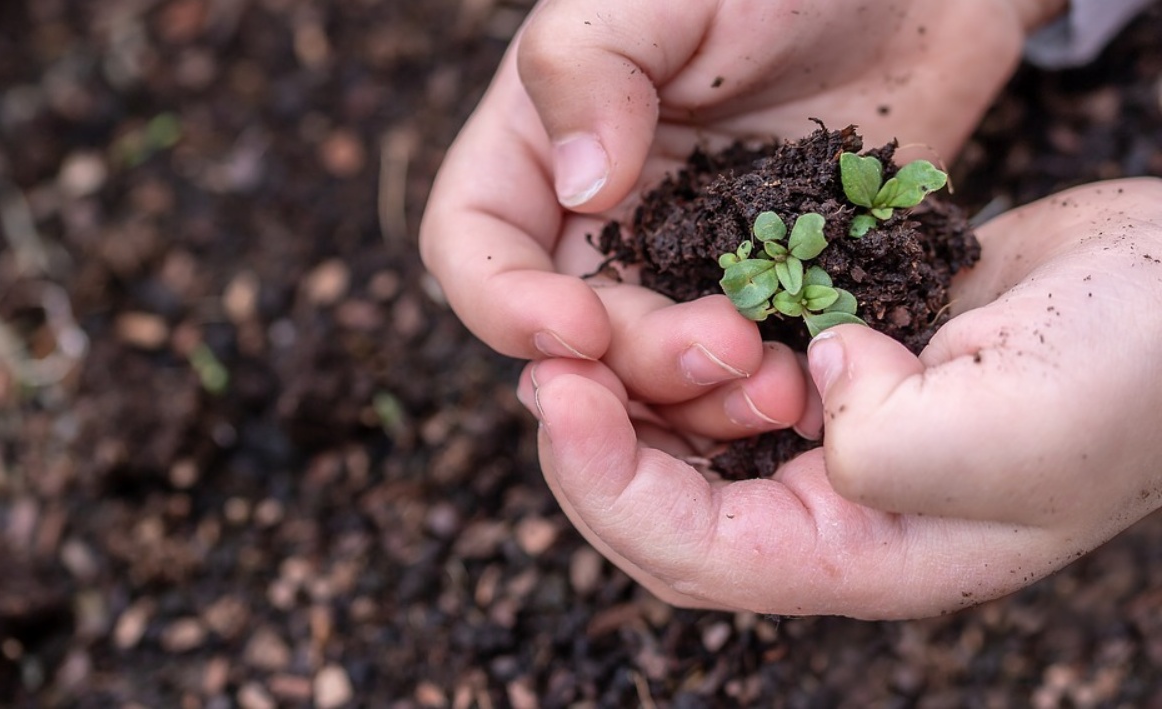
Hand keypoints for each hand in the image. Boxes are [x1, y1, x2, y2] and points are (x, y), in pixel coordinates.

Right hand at [421, 0, 1056, 439]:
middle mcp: (601, 221)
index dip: (504, 304)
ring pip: (653, 374)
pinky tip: (816, 385)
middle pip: (572, 334)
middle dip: (634, 360)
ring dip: (700, 400)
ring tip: (781, 385)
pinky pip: (743, 369)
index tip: (577, 329)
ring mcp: (684, 264)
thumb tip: (581, 188)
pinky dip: (763, 393)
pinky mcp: (764, 294)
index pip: (473, 245)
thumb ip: (590, 65)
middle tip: (726, 348)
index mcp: (542, 146)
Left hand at [519, 179, 1161, 618]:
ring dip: (635, 394)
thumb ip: (884, 444)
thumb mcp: (1010, 430)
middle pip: (670, 508)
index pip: (696, 552)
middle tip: (547, 366)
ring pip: (691, 442)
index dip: (608, 484)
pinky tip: (665, 309)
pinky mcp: (841, 370)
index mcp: (869, 556)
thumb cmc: (1132, 374)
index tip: (559, 396)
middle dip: (595, 446)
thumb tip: (811, 386)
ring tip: (592, 334)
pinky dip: (687, 350)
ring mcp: (836, 439)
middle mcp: (839, 512)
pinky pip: (732, 376)